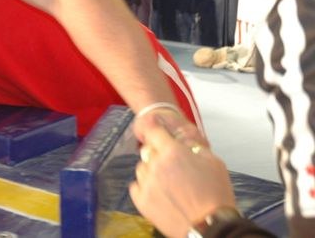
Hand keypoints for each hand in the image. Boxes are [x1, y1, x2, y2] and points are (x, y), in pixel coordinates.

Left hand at [130, 121, 234, 237]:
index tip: (153, 126)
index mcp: (172, 152)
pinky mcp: (141, 200)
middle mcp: (155, 164)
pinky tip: (160, 193)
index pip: (154, 130)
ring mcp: (146, 183)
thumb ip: (195, 147)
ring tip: (170, 184)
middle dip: (157, 153)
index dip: (154, 128)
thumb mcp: (214, 162)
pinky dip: (145, 187)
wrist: (210, 226)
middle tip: (171, 165)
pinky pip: (136, 186)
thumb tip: (184, 142)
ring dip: (151, 171)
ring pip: (142, 168)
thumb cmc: (215, 197)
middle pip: (147, 150)